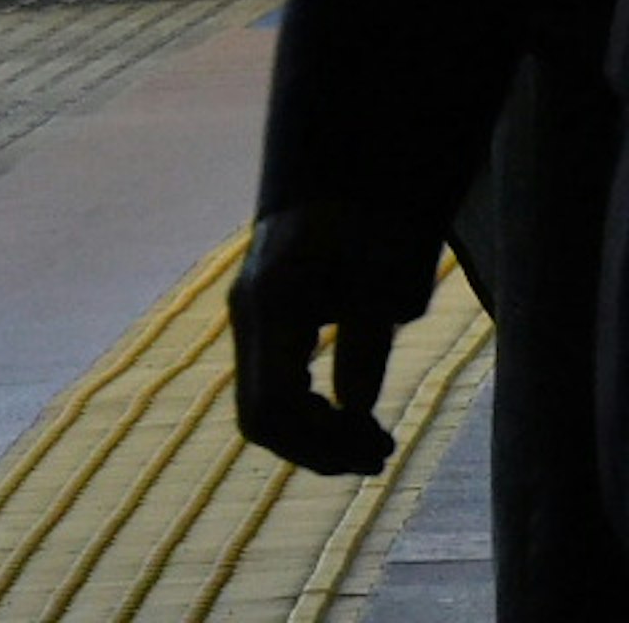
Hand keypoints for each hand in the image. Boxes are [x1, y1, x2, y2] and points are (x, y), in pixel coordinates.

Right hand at [230, 203, 431, 473]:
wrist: (350, 181)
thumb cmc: (374, 223)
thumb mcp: (384, 278)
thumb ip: (365, 339)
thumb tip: (354, 407)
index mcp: (271, 304)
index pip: (271, 404)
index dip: (320, 443)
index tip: (377, 446)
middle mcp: (250, 318)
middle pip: (261, 418)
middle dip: (318, 450)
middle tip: (381, 453)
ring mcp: (254, 323)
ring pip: (262, 412)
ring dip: (315, 440)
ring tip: (374, 443)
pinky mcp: (268, 327)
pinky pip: (272, 390)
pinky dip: (309, 419)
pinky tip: (352, 417)